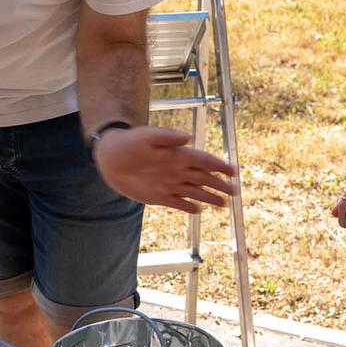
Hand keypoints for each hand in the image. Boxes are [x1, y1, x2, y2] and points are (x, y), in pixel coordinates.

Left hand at [93, 126, 238, 212]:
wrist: (110, 158)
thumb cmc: (129, 142)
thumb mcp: (148, 136)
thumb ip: (169, 137)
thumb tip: (188, 138)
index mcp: (178, 155)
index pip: (204, 161)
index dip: (219, 166)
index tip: (232, 171)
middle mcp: (177, 170)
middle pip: (204, 179)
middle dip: (220, 185)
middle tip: (235, 192)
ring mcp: (169, 184)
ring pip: (195, 192)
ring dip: (209, 198)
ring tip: (224, 204)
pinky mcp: (159, 196)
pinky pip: (178, 203)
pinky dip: (188, 207)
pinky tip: (198, 210)